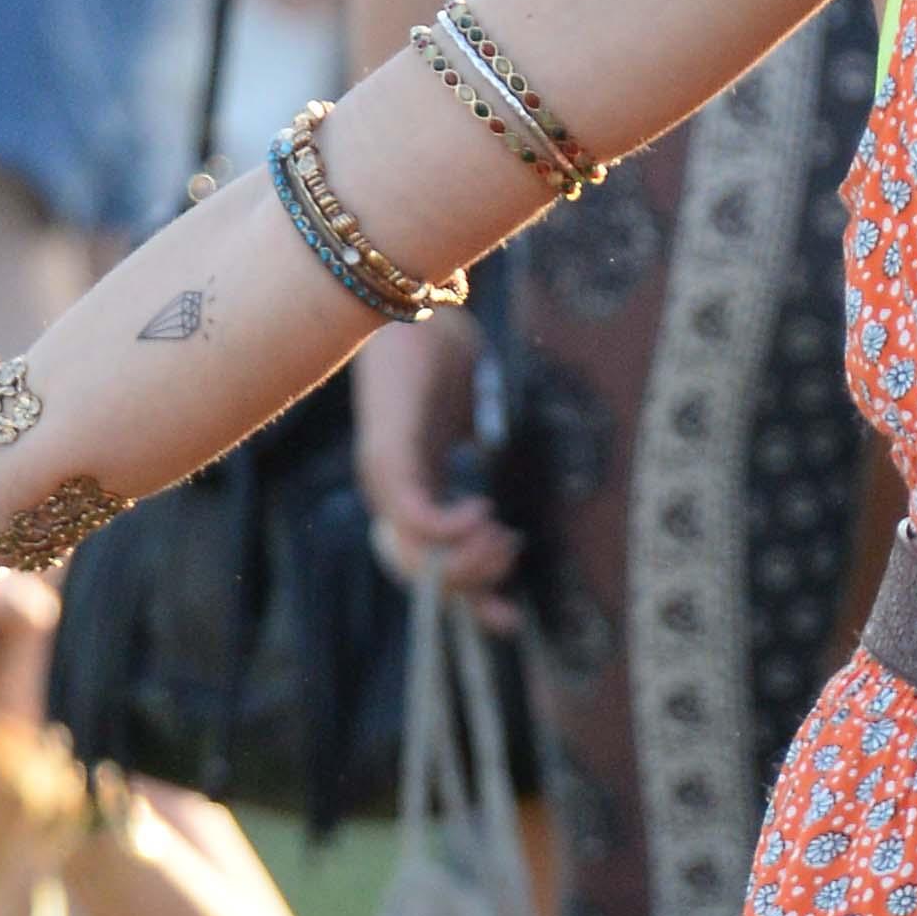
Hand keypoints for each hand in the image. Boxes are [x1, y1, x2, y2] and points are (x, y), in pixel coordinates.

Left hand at [352, 310, 520, 611]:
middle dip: (472, 581)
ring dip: (463, 558)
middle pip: (420, 571)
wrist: (413, 294)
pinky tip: (483, 511)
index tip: (510, 620)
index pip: (430, 562)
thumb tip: (532, 480)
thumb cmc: (446, 348)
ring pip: (414, 552)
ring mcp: (384, 475)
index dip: (467, 597)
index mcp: (413, 485)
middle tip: (512, 552)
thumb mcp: (477, 415)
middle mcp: (390, 489)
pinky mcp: (386, 453)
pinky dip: (447, 528)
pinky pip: (411, 514)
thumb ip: (493, 451)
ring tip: (502, 534)